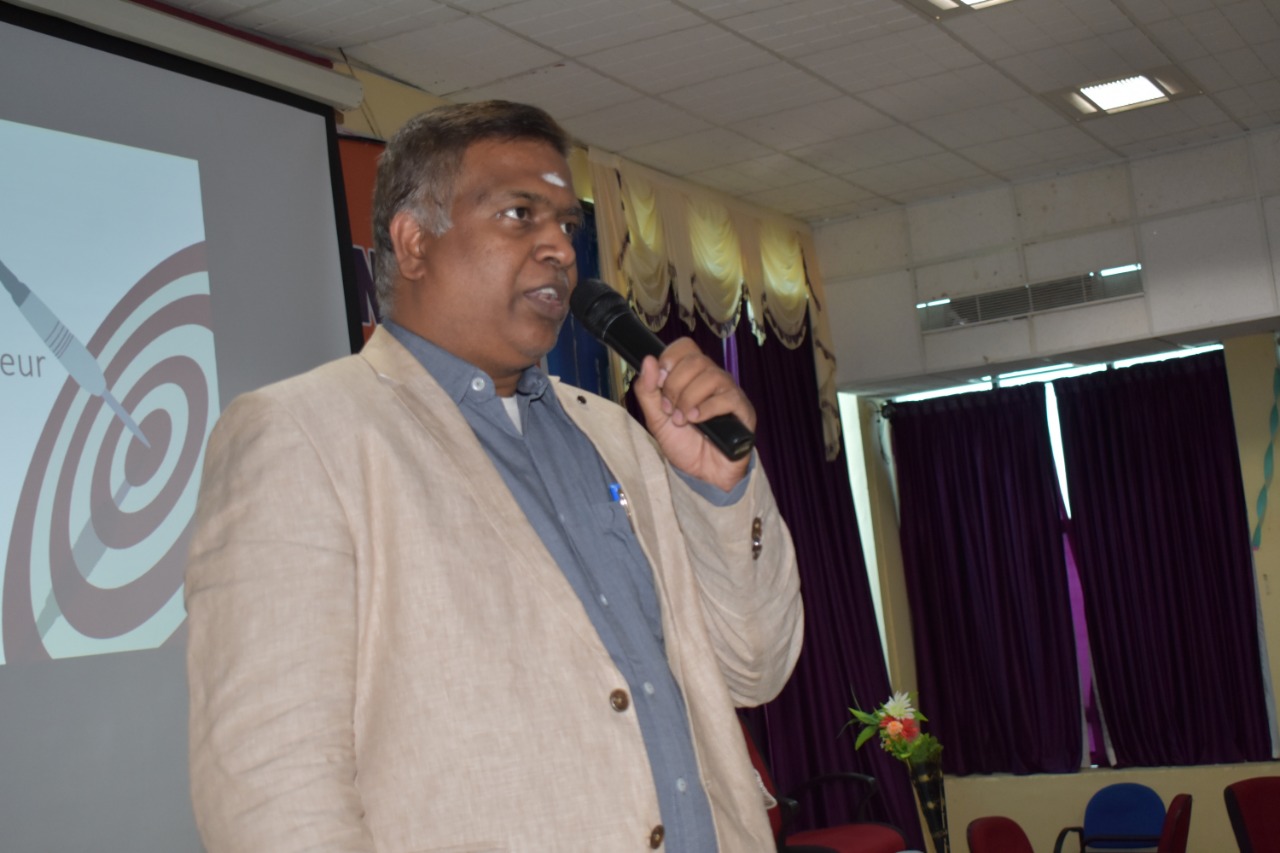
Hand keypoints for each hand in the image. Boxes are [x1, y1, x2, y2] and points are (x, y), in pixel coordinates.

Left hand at [632, 337, 755, 491]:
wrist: (702, 473)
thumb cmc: (684, 444)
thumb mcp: (656, 418)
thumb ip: (647, 391)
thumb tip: (648, 360)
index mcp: (693, 376)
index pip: (685, 346)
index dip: (670, 359)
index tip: (660, 382)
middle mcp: (713, 378)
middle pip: (695, 360)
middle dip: (674, 386)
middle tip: (670, 410)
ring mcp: (729, 392)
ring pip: (710, 376)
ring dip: (688, 400)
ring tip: (683, 420)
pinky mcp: (742, 410)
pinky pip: (726, 397)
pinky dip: (705, 409)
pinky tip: (697, 421)